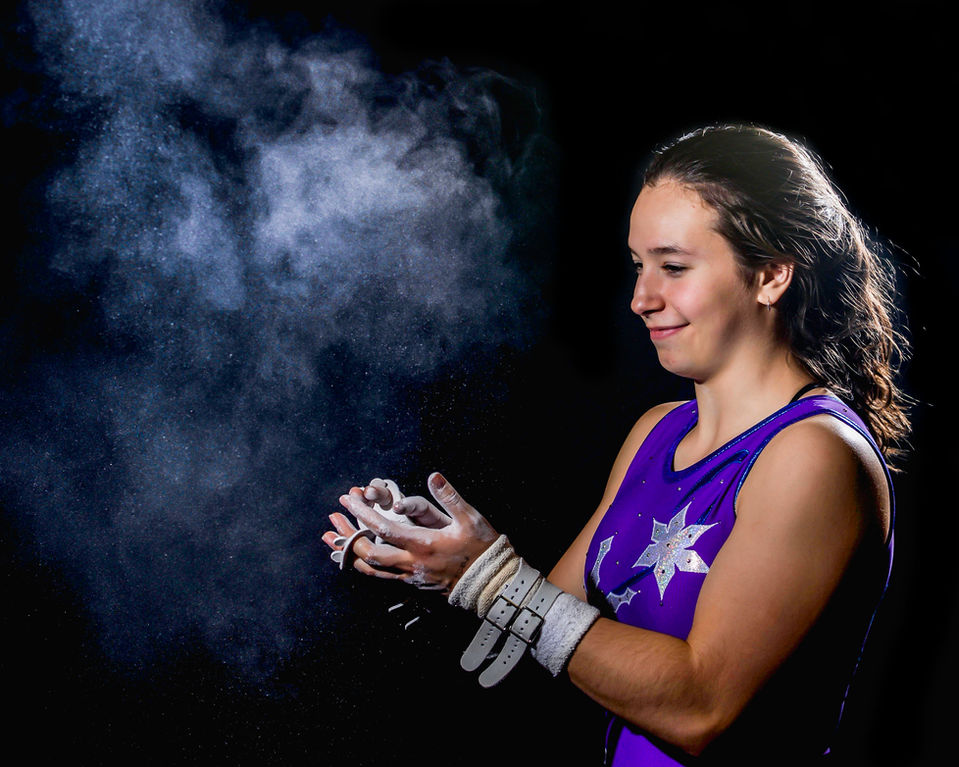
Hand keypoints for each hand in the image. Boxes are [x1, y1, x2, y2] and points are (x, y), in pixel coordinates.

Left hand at [322, 473, 498, 592]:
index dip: (362, 513)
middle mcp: (412, 563)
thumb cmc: (481, 549)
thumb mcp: (470, 519)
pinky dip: (365, 566)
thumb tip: (434, 476)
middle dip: (347, 535)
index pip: (383, 528)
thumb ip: (450, 497)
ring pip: (372, 569)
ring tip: (333, 542)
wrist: (491, 583)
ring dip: (350, 554)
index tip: (348, 499)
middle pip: (368, 553)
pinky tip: (357, 559)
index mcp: (422, 544)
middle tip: (333, 519)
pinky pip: (382, 577)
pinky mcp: (414, 584)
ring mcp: (411, 576)